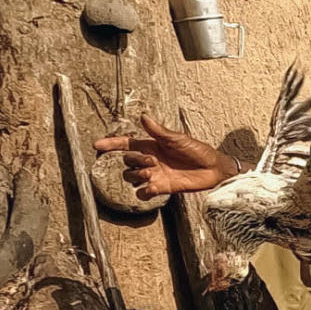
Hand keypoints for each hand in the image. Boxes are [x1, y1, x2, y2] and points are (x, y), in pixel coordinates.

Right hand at [94, 114, 238, 198]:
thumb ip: (159, 131)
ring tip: (152, 173)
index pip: (126, 144)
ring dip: (137, 175)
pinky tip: (153, 187)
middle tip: (151, 160)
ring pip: (132, 177)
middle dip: (134, 161)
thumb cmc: (198, 150)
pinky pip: (143, 192)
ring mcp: (155, 175)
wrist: (213, 169)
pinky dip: (144, 191)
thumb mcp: (178, 138)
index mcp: (152, 145)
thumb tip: (143, 117)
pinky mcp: (162, 188)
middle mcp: (151, 160)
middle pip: (127, 161)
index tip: (97, 145)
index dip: (111, 144)